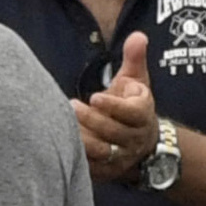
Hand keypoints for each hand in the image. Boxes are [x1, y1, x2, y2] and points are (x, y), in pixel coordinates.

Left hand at [71, 33, 159, 183]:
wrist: (143, 143)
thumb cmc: (132, 105)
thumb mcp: (136, 81)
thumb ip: (134, 59)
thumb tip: (139, 35)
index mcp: (143, 115)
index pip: (132, 113)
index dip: (114, 107)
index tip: (94, 97)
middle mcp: (135, 138)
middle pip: (114, 133)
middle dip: (92, 120)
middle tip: (71, 106)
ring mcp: (123, 157)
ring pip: (103, 152)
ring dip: (83, 140)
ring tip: (63, 125)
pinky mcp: (109, 170)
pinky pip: (93, 169)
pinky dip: (79, 160)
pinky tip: (62, 147)